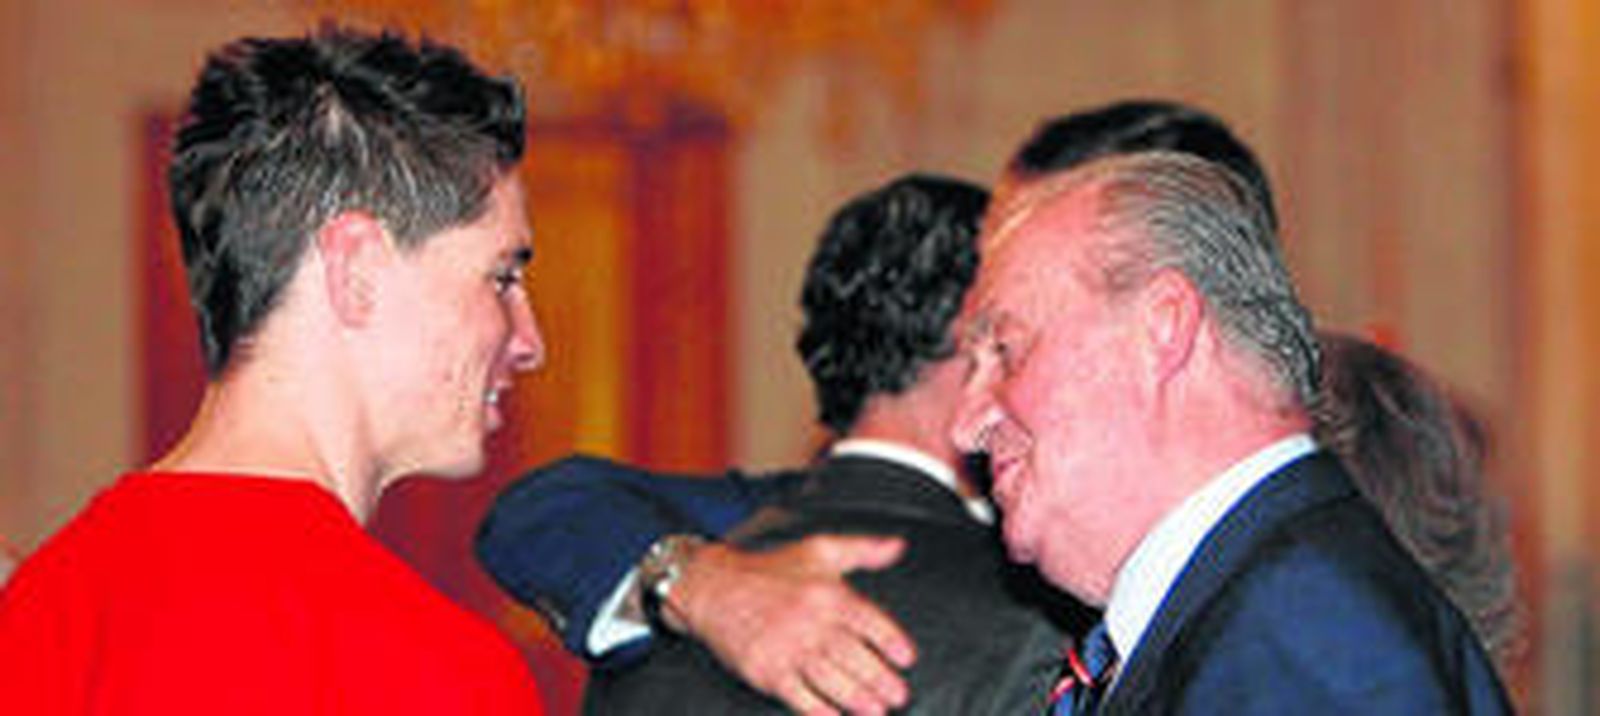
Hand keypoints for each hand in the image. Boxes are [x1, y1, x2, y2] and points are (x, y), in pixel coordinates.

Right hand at [666, 535, 915, 715]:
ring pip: (831, 680)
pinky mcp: (766, 669)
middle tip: (898, 695)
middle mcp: (810, 621)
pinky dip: (819, 710)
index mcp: (827, 593)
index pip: (869, 622)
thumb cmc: (769, 570)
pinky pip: (798, 696)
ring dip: (857, 698)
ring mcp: (786, 648)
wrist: (713, 587)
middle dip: (880, 679)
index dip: (892, 642)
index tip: (906, 659)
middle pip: (854, 656)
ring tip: (875, 711)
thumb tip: (898, 547)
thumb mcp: (819, 550)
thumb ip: (862, 550)